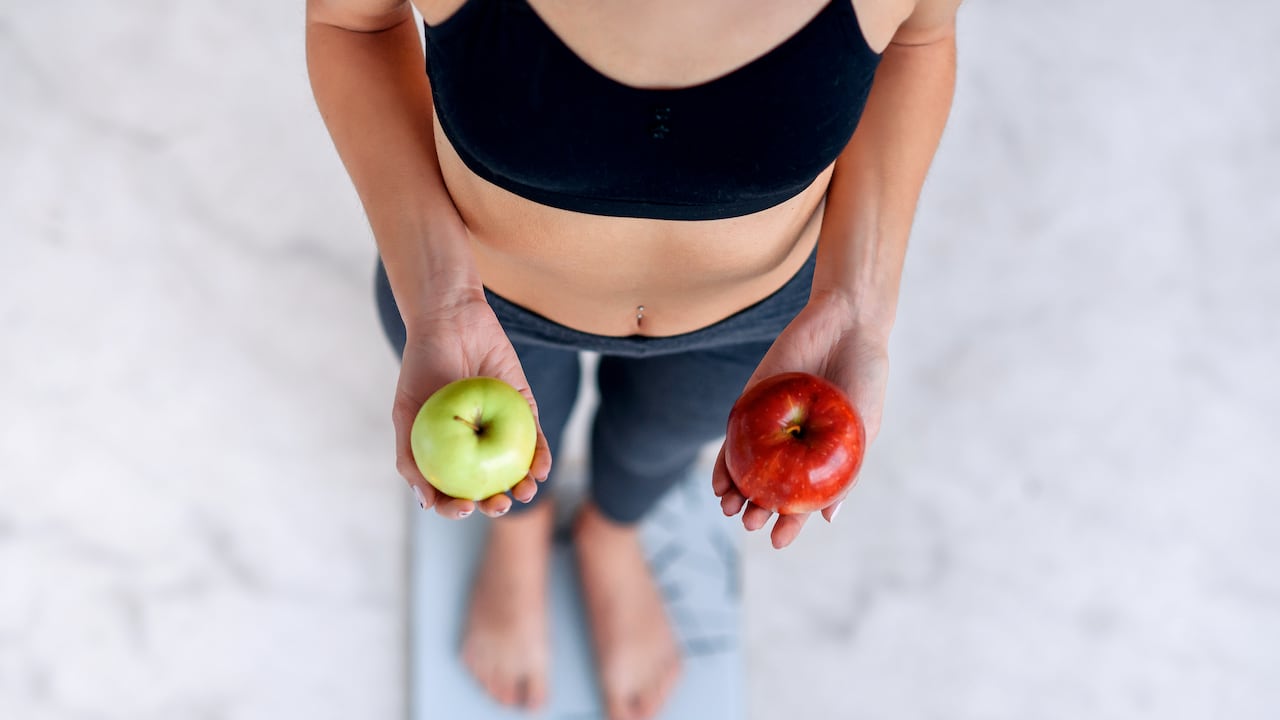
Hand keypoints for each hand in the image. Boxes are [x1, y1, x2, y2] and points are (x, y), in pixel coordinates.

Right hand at [392, 294, 551, 518]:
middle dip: (495, 505)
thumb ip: (410, 458)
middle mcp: (473, 447)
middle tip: (499, 504)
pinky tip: (541, 471)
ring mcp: (500, 431)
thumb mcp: (406, 414)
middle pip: (486, 488)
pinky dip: (541, 458)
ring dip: (522, 489)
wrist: (452, 322)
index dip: (457, 508)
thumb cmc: (422, 366)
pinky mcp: (524, 412)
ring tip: (524, 493)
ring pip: (514, 471)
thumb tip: (426, 504)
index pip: (450, 493)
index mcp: (444, 453)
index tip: (465, 508)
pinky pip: (536, 442)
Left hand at [711, 289, 888, 547]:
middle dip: (757, 510)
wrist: (846, 322)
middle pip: (769, 487)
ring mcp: (771, 424)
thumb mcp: (863, 429)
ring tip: (730, 509)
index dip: (790, 522)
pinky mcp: (752, 402)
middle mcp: (794, 445)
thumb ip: (847, 471)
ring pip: (747, 468)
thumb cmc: (865, 376)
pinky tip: (718, 481)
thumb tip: (829, 517)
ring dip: (736, 492)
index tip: (778, 542)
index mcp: (822, 456)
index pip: (801, 499)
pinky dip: (724, 461)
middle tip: (751, 524)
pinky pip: (733, 437)